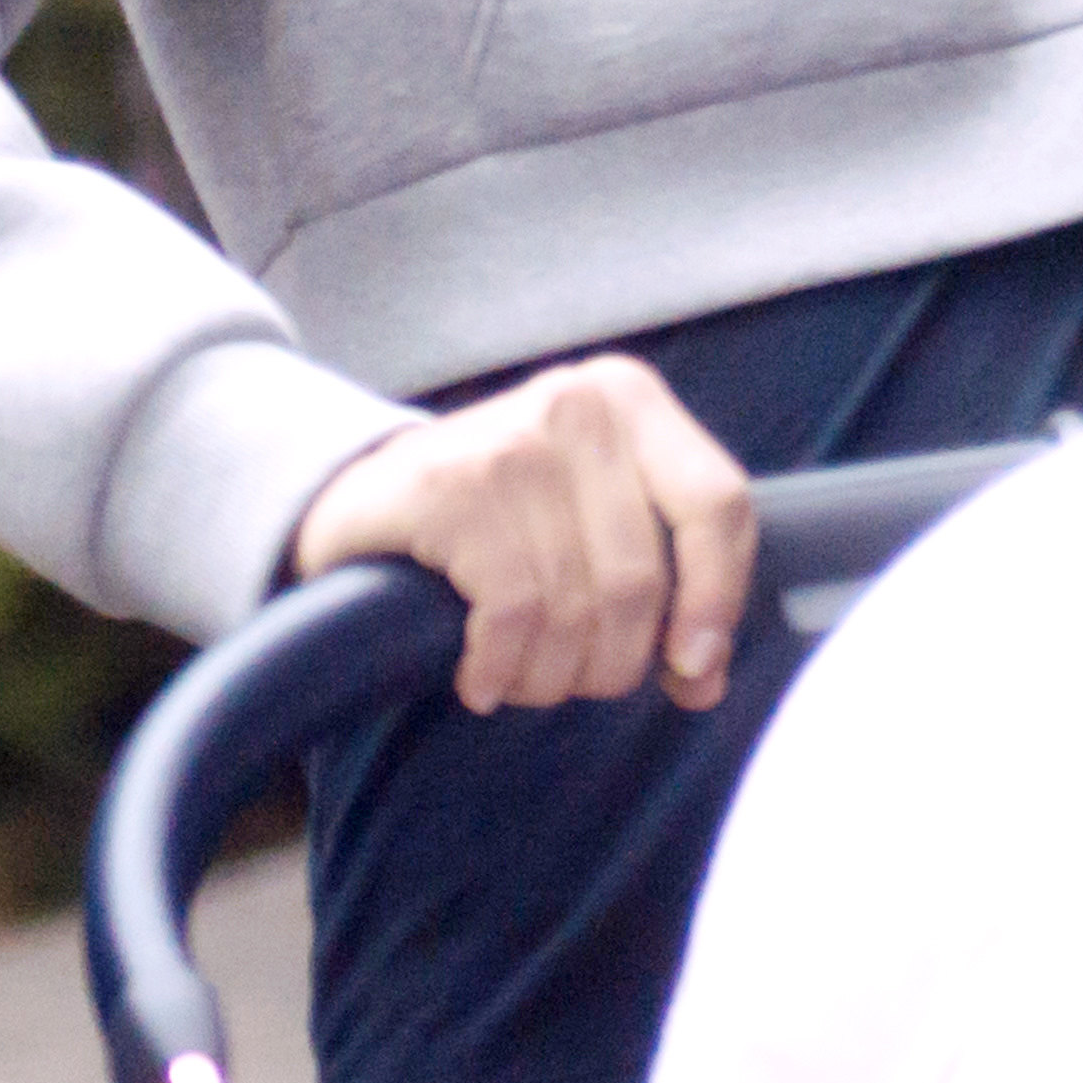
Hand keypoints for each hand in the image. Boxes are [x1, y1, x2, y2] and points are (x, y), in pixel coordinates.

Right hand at [288, 354, 755, 717]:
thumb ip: (664, 581)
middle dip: (610, 662)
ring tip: (519, 676)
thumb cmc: (502, 519)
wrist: (363, 499)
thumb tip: (704, 678)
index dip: (717, 600)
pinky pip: (512, 615)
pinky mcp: (452, 488)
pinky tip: (478, 677)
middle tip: (571, 682)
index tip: (692, 670)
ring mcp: (514, 442)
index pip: (719, 505)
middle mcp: (580, 406)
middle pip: (641, 579)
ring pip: (575, 608)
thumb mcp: (592, 517)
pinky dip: (498, 669)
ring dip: (548, 677)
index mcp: (633, 400)